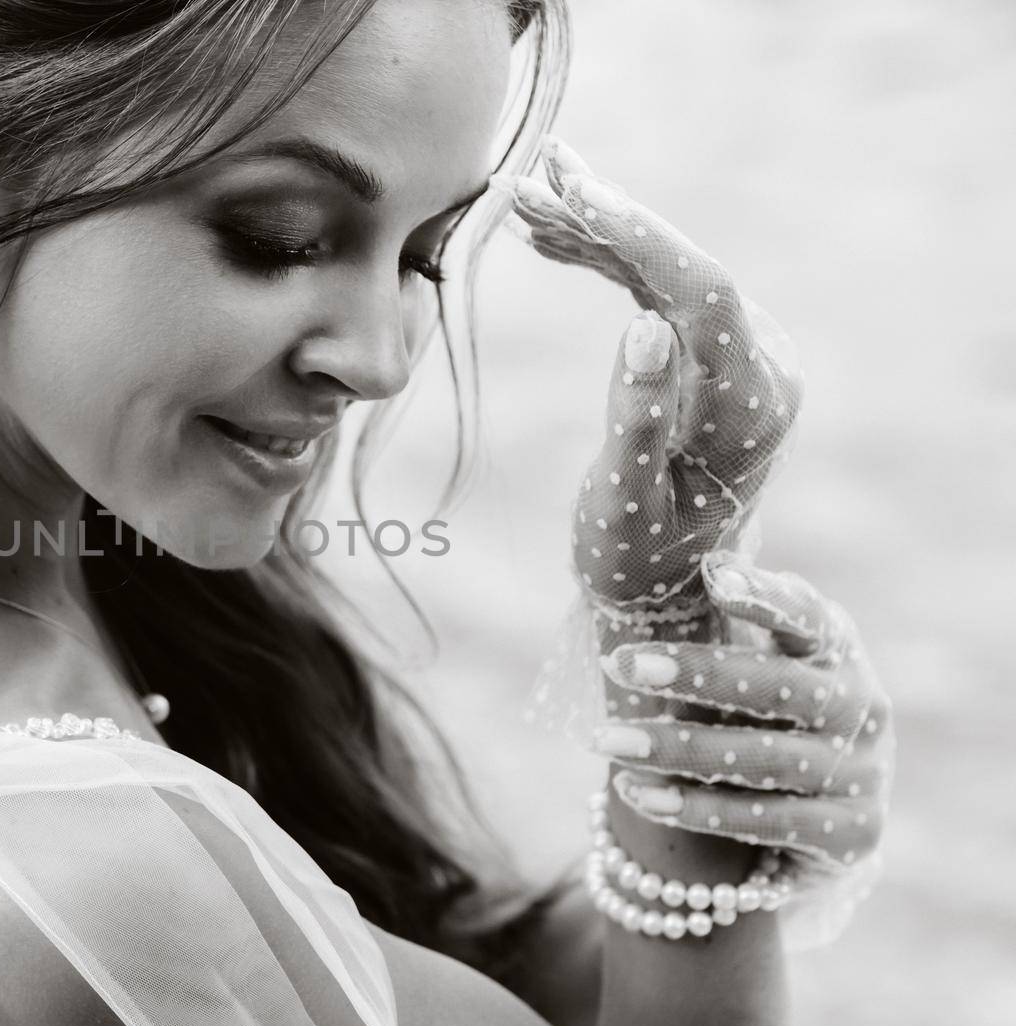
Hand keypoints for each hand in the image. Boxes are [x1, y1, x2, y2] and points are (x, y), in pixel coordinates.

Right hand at [502, 139, 805, 614]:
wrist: (666, 588)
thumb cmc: (636, 556)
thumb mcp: (624, 503)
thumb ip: (637, 420)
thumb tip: (646, 327)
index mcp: (749, 406)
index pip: (703, 295)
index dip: (641, 238)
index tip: (579, 195)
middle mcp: (759, 370)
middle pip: (684, 270)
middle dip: (609, 218)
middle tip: (540, 172)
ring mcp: (736, 359)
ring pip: (666, 273)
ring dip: (598, 233)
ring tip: (530, 195)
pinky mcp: (707, 357)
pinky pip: (657, 293)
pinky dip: (604, 263)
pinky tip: (554, 237)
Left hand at [591, 551, 895, 879]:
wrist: (835, 814)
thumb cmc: (777, 714)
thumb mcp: (767, 660)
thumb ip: (734, 621)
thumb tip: (697, 566)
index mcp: (838, 651)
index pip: (809, 616)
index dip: (766, 597)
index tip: (713, 577)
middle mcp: (862, 707)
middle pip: (778, 688)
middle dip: (694, 674)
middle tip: (619, 662)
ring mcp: (862, 773)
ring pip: (762, 759)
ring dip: (675, 749)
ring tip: (604, 740)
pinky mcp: (852, 834)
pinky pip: (762, 820)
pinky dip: (694, 807)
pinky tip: (637, 793)